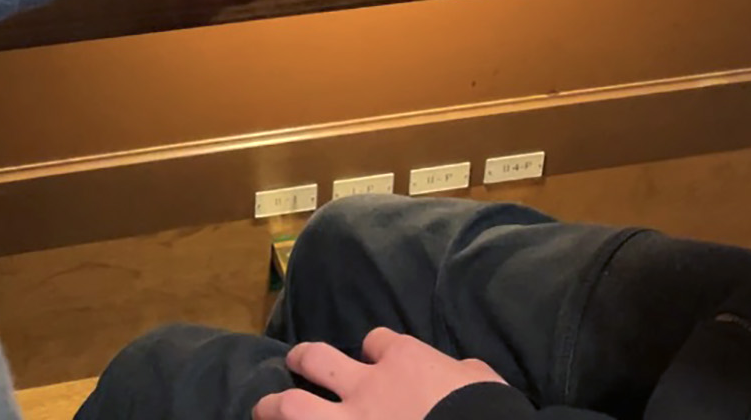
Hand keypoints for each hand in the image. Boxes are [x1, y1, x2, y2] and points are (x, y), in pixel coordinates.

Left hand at [252, 329, 505, 419]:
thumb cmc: (486, 409)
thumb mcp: (481, 379)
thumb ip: (459, 372)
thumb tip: (459, 372)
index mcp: (404, 361)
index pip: (377, 342)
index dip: (374, 351)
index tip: (374, 359)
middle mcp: (367, 386)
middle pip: (318, 359)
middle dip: (303, 359)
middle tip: (295, 362)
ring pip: (293, 406)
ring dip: (274, 406)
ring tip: (263, 408)